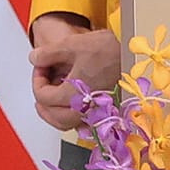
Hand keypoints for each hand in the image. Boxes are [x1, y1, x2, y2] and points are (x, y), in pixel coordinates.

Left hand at [29, 15, 121, 132]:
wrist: (135, 52)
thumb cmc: (110, 48)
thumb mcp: (72, 44)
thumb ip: (48, 54)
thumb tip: (34, 59)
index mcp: (76, 94)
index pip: (44, 97)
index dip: (37, 80)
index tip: (41, 66)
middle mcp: (87, 108)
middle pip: (54, 117)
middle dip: (42, 101)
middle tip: (40, 84)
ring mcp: (97, 111)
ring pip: (68, 124)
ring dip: (53, 113)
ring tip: (49, 97)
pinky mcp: (106, 110)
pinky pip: (82, 122)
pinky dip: (70, 116)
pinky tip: (69, 102)